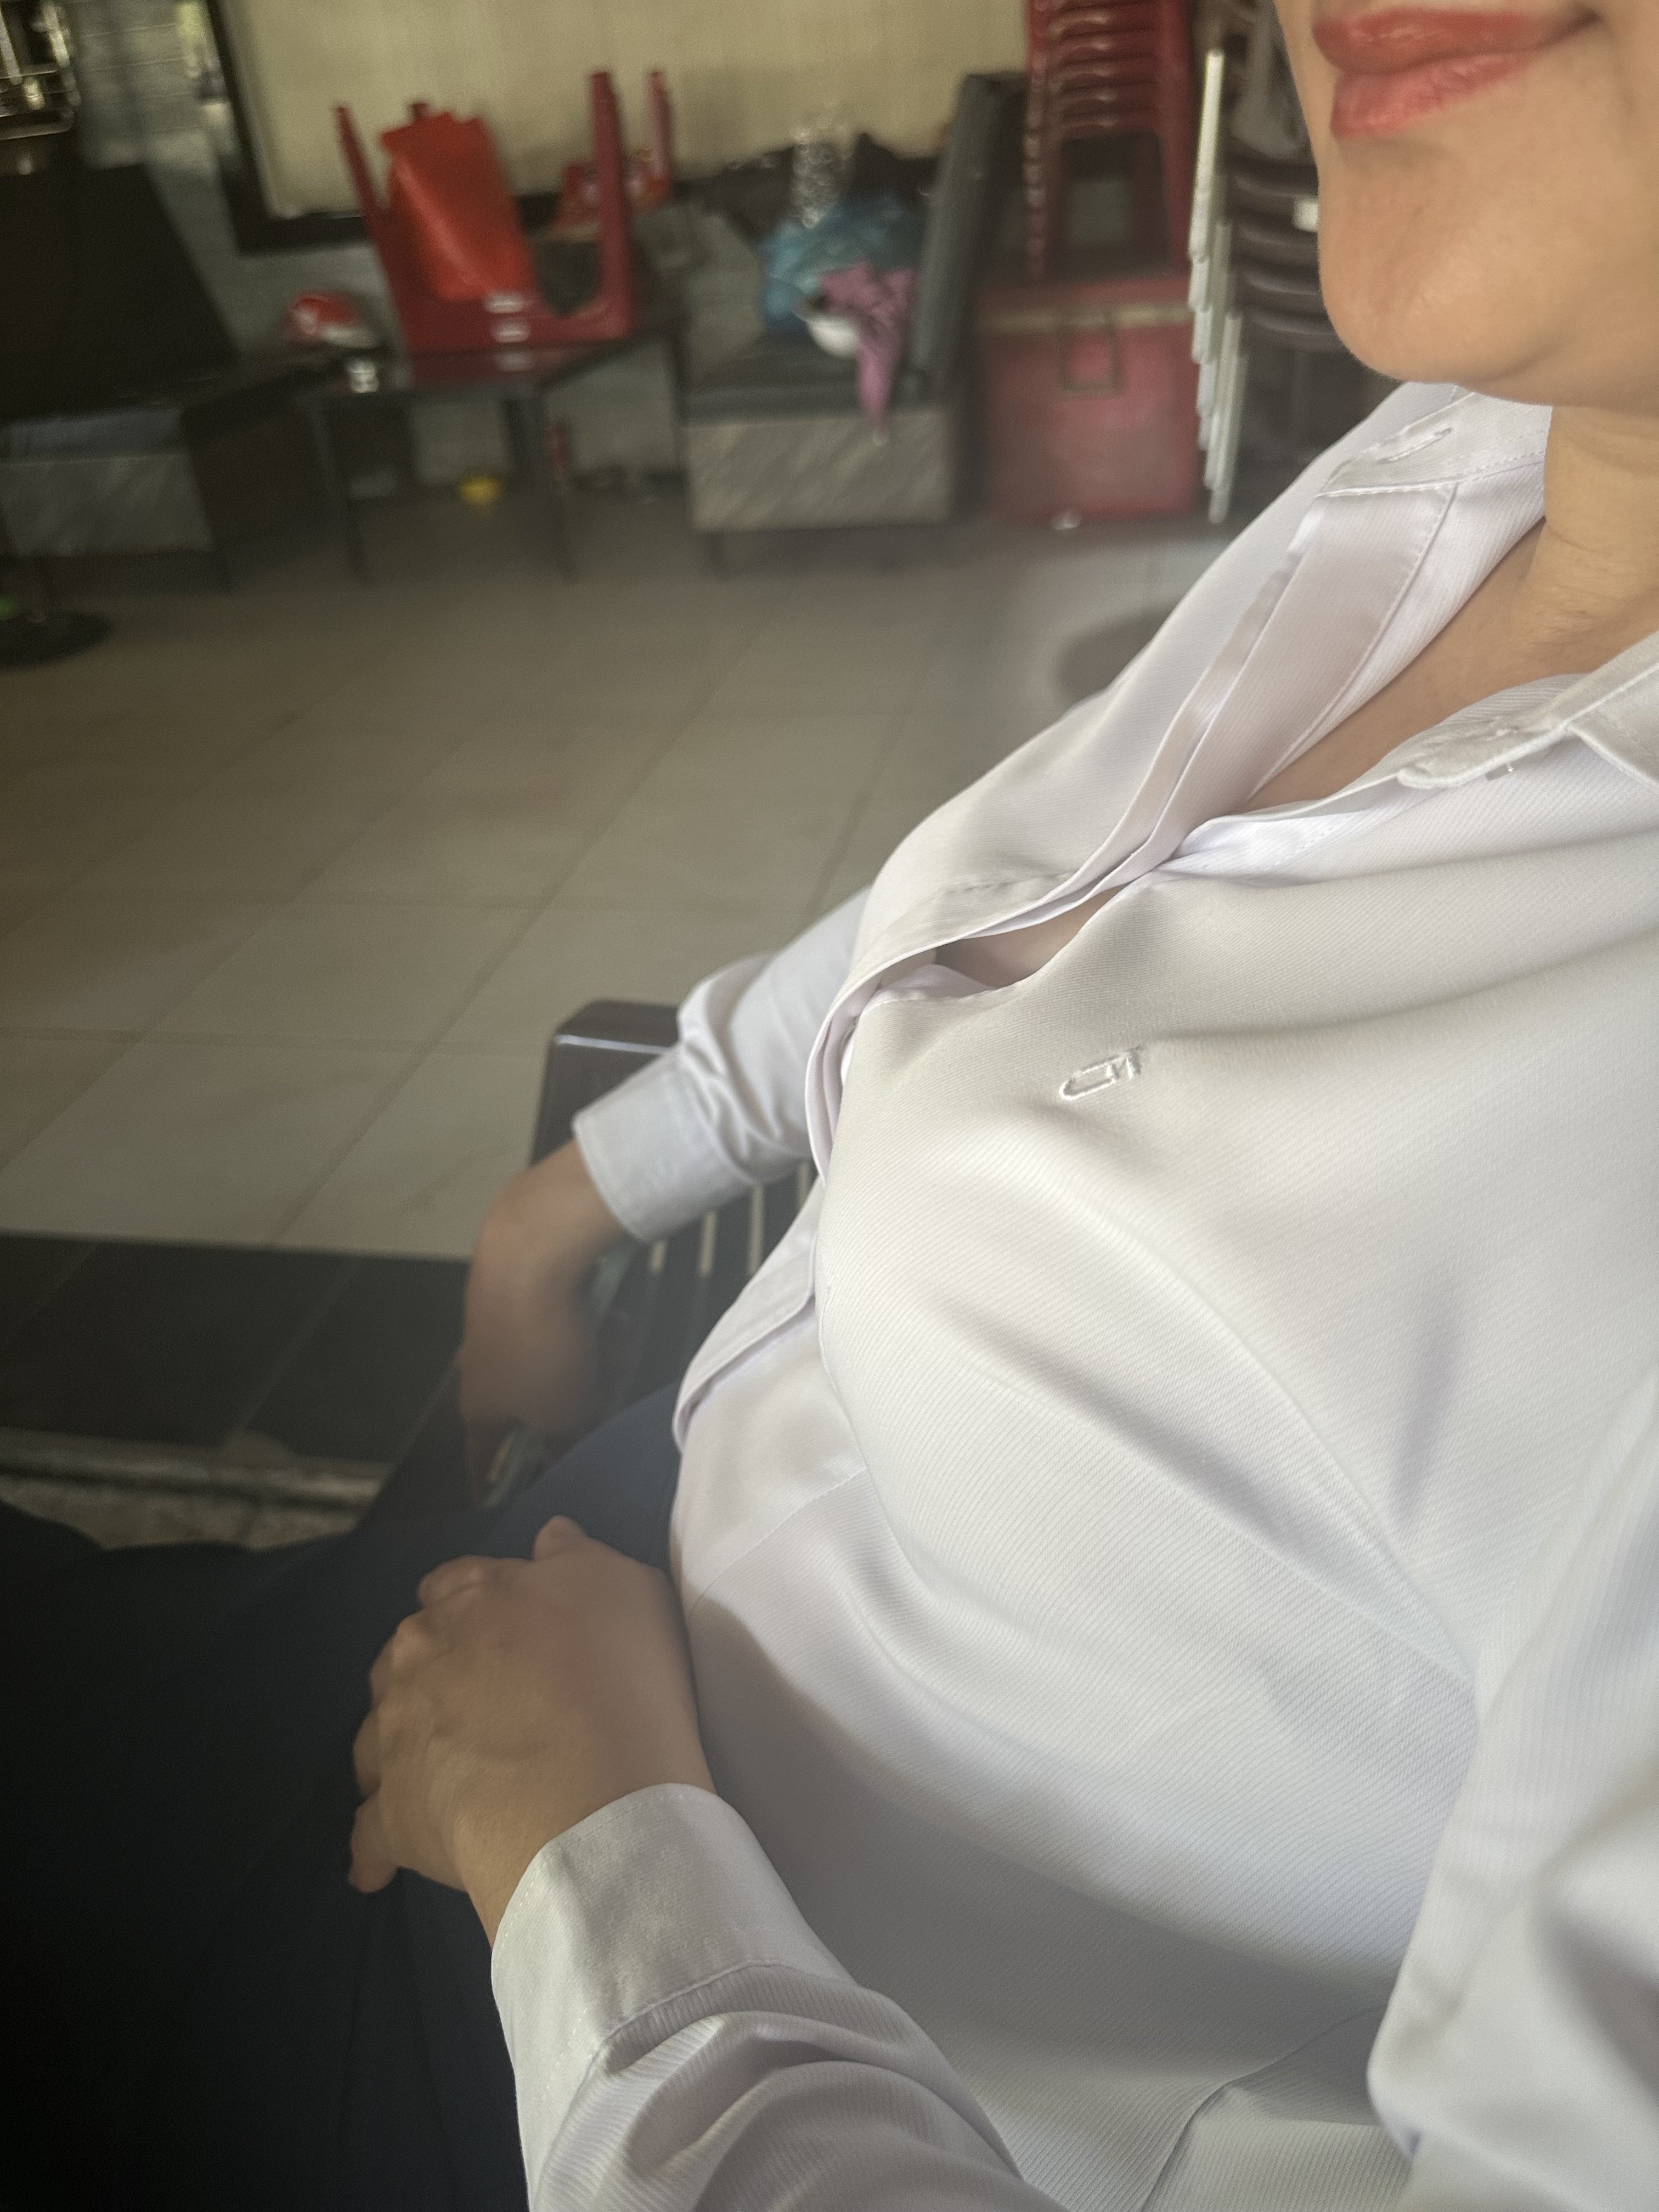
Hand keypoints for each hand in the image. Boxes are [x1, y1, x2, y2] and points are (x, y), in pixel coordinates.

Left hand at [349, 1516, 713, 1940]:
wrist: (587, 1799)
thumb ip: (579, 1557)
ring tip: (433, 1776)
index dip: (475, 1605)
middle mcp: (419, 1656)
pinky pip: (369, 1834)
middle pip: (405, 1655)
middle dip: (429, 1674)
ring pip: (375, 1736)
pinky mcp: (392, 1816)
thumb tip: (550, 1536)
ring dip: (396, 1749)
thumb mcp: (622, 1589)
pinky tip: (379, 1870)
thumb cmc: (615, 1683)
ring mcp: (396, 1737)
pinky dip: (373, 1849)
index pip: (454, 1583)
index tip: (499, 1630)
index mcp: (473, 1598)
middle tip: (478, 1705)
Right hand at [459, 1141, 624, 1469]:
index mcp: (480, 1406)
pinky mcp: (527, 1290)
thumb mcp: (562, 1411)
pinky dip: (592, 1324)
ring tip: (615, 1338)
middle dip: (584, 1396)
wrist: (533, 1251)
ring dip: (596, 1357)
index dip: (490, 1483)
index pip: (483, 1459)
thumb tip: (557, 1459)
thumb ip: (561, 1442)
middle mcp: (484, 1367)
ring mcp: (503, 1325)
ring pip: (563, 1362)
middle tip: (607, 1386)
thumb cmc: (541, 1347)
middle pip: (541, 1403)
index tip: (490, 1503)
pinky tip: (611, 1313)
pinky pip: (569, 1324)